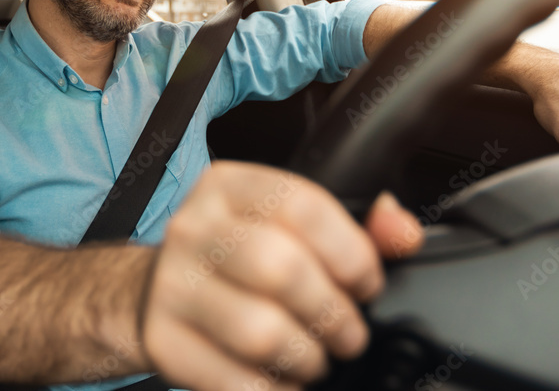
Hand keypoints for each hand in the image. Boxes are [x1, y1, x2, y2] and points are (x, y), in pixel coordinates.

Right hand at [140, 160, 422, 390]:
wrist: (155, 292)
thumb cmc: (237, 258)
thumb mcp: (287, 226)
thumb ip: (356, 227)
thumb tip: (403, 233)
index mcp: (228, 187)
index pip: (301, 206)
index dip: (351, 252)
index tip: (366, 283)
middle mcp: (193, 228)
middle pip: (282, 269)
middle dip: (335, 314)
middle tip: (347, 333)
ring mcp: (172, 285)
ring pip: (261, 331)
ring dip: (308, 358)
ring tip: (314, 358)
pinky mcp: (163, 340)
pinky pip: (236, 382)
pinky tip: (282, 381)